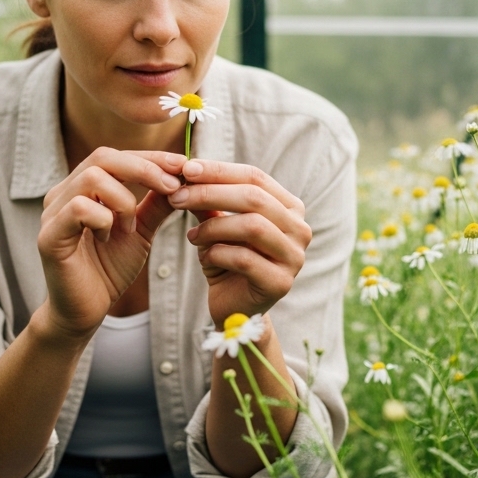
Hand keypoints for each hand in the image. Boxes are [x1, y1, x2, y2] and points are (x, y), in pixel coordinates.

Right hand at [36, 148, 184, 339]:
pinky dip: (103, 220)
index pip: (116, 156)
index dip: (150, 157)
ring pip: (92, 178)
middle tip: (173, 186)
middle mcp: (63, 193)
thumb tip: (182, 177)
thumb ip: (156, 204)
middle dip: (144, 169)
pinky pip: (79, 208)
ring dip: (123, 200)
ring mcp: (53, 213)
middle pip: (103, 157)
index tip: (183, 165)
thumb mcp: (140, 231)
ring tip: (130, 227)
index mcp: (82, 188)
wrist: (85, 311)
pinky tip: (107, 239)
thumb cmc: (108, 269)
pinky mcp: (48, 236)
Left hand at [168, 159, 311, 324]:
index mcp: (289, 207)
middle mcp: (300, 229)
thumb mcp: (217, 225)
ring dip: (213, 227)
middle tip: (177, 197)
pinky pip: (245, 259)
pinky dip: (217, 254)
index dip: (219, 170)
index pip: (255, 177)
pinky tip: (204, 257)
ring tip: (191, 236)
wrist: (234, 308)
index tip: (185, 168)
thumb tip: (186, 171)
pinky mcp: (281, 283)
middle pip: (254, 198)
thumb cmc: (227, 260)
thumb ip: (209, 201)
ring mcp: (294, 257)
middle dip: (210, 193)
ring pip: (252, 226)